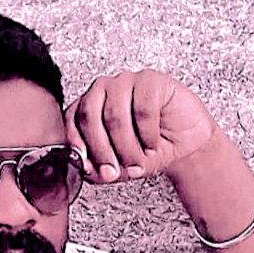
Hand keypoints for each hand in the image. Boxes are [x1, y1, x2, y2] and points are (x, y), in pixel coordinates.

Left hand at [66, 69, 216, 183]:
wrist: (184, 146)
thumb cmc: (147, 151)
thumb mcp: (117, 167)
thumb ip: (96, 168)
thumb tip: (83, 168)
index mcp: (86, 107)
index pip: (69, 122)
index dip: (78, 147)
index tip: (89, 168)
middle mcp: (101, 91)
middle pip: (89, 116)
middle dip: (101, 150)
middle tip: (114, 172)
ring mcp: (124, 82)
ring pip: (114, 115)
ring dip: (126, 147)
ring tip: (137, 163)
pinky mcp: (150, 80)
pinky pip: (142, 109)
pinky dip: (147, 134)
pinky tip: (152, 145)